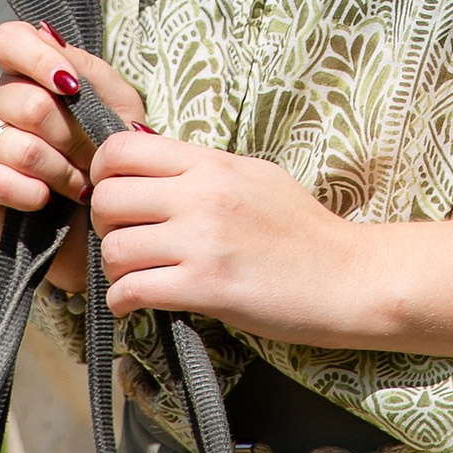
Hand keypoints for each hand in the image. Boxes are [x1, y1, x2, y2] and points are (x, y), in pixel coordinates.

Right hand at [0, 25, 150, 299]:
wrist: (100, 226)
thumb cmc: (110, 158)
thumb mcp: (119, 110)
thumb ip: (94, 77)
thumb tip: (62, 60)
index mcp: (30, 71)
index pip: (10, 40)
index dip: (36, 57)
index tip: (71, 86)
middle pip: (27, 103)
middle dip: (72, 137)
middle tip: (92, 158)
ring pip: (18, 148)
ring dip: (61, 172)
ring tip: (80, 186)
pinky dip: (32, 194)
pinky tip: (46, 201)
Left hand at [87, 128, 381, 342]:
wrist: (349, 277)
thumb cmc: (305, 232)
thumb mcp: (255, 177)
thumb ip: (203, 171)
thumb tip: (153, 169)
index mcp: (212, 162)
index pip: (121, 148)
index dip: (103, 173)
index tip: (116, 197)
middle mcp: (202, 194)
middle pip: (107, 197)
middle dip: (103, 225)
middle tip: (124, 241)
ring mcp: (203, 241)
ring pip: (114, 248)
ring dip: (116, 269)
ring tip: (136, 276)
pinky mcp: (206, 287)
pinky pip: (130, 290)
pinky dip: (123, 301)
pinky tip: (136, 304)